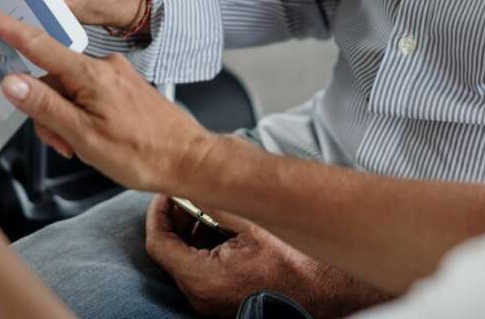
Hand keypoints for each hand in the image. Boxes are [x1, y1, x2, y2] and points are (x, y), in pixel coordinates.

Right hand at [0, 6, 215, 193]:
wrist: (188, 160)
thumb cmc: (142, 153)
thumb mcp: (83, 135)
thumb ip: (45, 106)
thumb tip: (11, 82)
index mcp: (91, 74)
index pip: (38, 46)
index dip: (7, 29)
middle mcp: (104, 67)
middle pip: (51, 79)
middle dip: (45, 111)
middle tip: (63, 144)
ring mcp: (116, 75)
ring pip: (69, 90)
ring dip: (65, 119)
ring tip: (83, 147)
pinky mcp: (124, 86)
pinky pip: (88, 94)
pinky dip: (81, 116)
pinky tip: (95, 138)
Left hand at [146, 196, 374, 318]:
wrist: (326, 290)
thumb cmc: (296, 262)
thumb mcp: (252, 222)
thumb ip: (216, 202)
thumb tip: (194, 183)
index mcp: (203, 277)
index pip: (159, 243)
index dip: (158, 213)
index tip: (166, 193)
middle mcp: (202, 295)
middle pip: (170, 252)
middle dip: (177, 219)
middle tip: (188, 193)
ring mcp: (212, 301)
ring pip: (186, 261)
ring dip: (192, 232)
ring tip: (212, 207)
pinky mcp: (224, 299)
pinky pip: (203, 270)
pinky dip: (206, 247)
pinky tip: (224, 227)